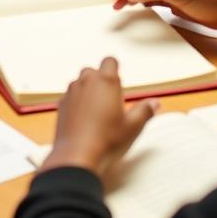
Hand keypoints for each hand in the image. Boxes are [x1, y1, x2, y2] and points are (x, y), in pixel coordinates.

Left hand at [40, 58, 157, 177]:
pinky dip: (77, 103)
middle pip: (93, 71)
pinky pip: (71, 96)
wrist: (78, 155)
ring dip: (88, 91)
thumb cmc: (107, 140)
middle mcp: (86, 81)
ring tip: (97, 114)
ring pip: (80, 82)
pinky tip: (84, 121)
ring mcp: (71, 91)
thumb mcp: (133, 127)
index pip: (110, 61)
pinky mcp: (61, 104)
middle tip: (110, 102)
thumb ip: (145, 111)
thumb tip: (155, 103)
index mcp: (106, 81)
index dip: (115, 70)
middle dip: (101, 81)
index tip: (119, 84)